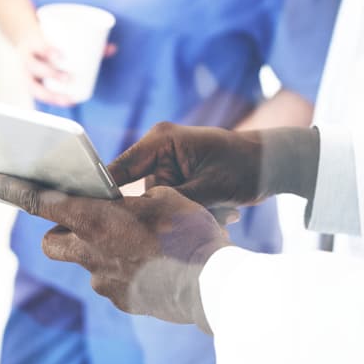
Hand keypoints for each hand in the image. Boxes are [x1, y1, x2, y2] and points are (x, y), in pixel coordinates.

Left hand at [0, 174, 232, 333]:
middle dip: (61, 231)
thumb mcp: (162, 197)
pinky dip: (121, 270)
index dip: (14, 190)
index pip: (41, 202)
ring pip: (85, 262)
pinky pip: (110, 281)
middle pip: (52, 241)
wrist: (211, 283)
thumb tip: (122, 207)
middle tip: (88, 222)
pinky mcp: (122, 300)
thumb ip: (131, 200)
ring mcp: (104, 281)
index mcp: (96, 219)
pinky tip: (149, 264)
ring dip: (97, 251)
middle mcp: (90, 252)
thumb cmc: (189, 232)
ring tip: (134, 245)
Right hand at [17, 32, 116, 106]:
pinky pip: (38, 95)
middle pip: (34, 67)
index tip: (61, 55)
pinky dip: (51, 101)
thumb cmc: (49, 38)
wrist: (26, 40)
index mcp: (33, 43)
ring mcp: (27, 74)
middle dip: (50, 73)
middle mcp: (26, 59)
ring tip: (68, 99)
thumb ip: (88, 40)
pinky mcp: (31, 84)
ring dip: (49, 95)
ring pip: (33, 86)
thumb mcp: (62, 35)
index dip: (48, 50)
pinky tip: (64, 104)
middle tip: (68, 77)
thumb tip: (113, 48)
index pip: (38, 46)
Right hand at [109, 122, 319, 208]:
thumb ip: (174, 203)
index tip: (90, 218)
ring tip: (222, 214)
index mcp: (161, 141)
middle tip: (197, 220)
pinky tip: (224, 213)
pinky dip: (192, 215)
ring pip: (158, 204)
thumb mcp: (210, 188)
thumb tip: (145, 222)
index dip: (104, 194)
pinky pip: (172, 205)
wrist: (273, 164)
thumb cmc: (245, 166)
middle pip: (138, 193)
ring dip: (185, 216)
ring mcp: (168, 166)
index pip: (119, 169)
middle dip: (163, 212)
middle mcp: (159, 151)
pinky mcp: (177, 180)